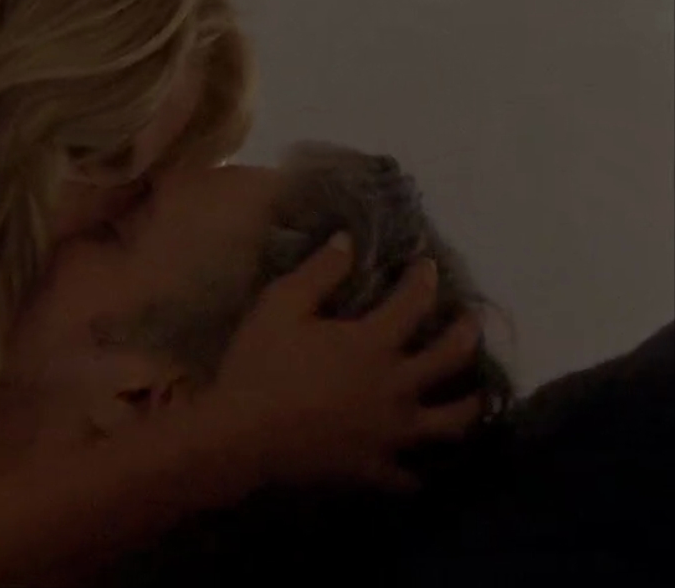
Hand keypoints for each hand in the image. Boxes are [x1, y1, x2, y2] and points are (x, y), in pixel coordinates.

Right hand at [201, 233, 483, 493]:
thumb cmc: (259, 367)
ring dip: (469, 404)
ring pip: (451, 421)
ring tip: (475, 395)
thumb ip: (318, 272)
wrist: (241, 438)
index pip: (415, 302)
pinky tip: (420, 466)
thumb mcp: (280, 306)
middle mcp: (397, 386)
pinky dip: (418, 470)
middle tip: (470, 321)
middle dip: (467, 333)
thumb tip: (348, 240)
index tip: (427, 266)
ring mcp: (392, 432)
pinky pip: (409, 475)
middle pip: (452, 358)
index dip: (425, 279)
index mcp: (374, 343)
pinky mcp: (375, 468)